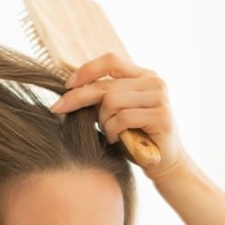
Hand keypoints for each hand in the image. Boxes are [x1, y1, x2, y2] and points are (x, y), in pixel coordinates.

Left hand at [49, 53, 190, 181]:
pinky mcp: (161, 115)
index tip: (67, 85)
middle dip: (78, 98)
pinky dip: (112, 130)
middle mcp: (154, 81)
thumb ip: (103, 96)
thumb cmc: (136, 138)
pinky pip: (123, 118)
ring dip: (102, 121)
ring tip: (108, 133)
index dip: (86, 70)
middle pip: (105, 84)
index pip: (110, 61)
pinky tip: (115, 139)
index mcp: (143, 75)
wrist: (165, 164)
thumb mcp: (117, 112)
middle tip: (59, 109)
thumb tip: (71, 86)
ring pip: (111, 101)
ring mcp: (160, 97)